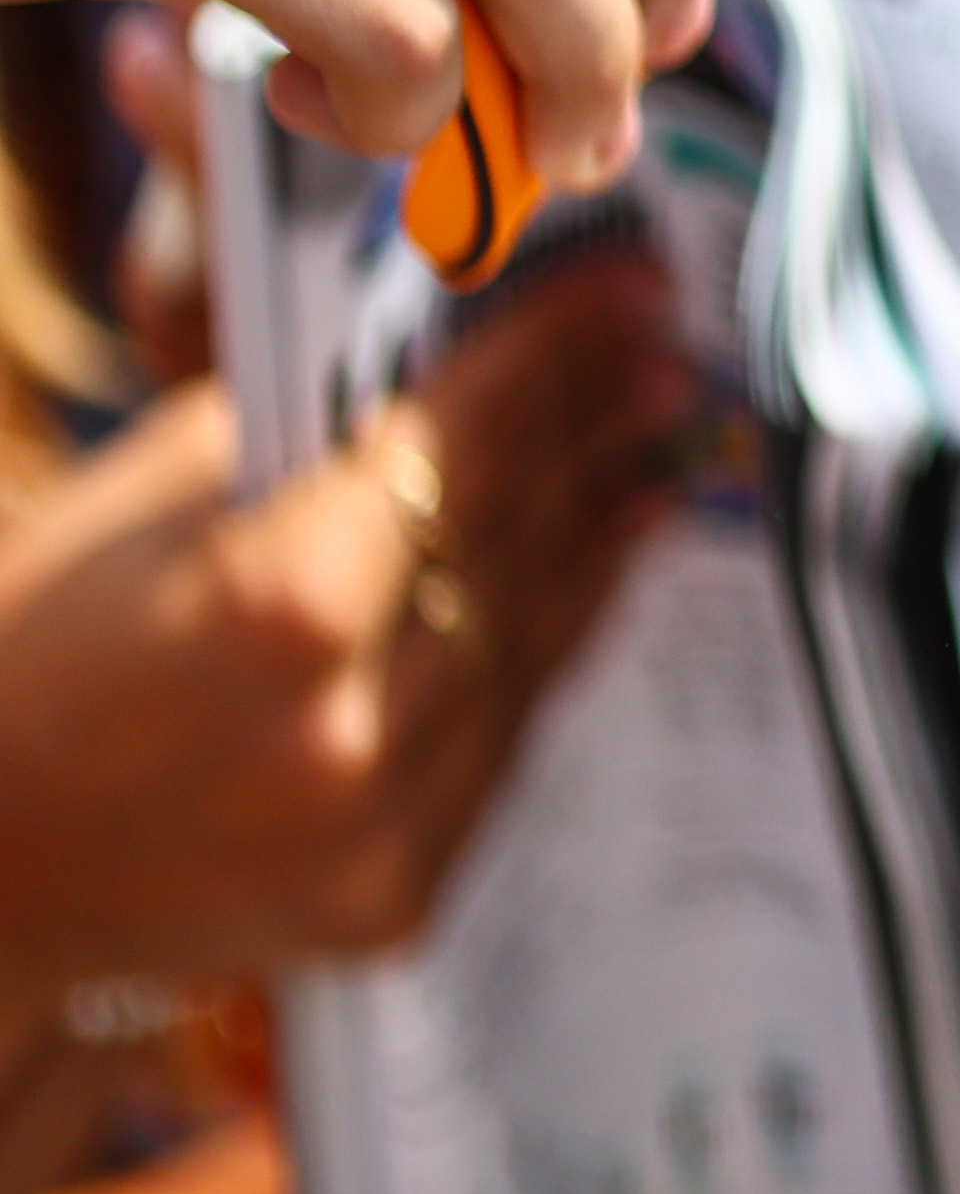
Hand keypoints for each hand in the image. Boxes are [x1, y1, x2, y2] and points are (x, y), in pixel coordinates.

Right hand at [0, 259, 688, 1003]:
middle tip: (662, 359)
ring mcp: (379, 833)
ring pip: (528, 649)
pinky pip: (498, 747)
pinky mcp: (391, 902)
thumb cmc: (19, 655)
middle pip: (513, 542)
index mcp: (278, 609)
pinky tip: (583, 582)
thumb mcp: (141, 502)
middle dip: (595, 433)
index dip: (555, 355)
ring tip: (653, 454)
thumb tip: (446, 369)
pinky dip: (537, 655)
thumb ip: (303, 438)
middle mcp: (348, 731)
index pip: (463, 447)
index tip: (630, 291)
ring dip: (598, 542)